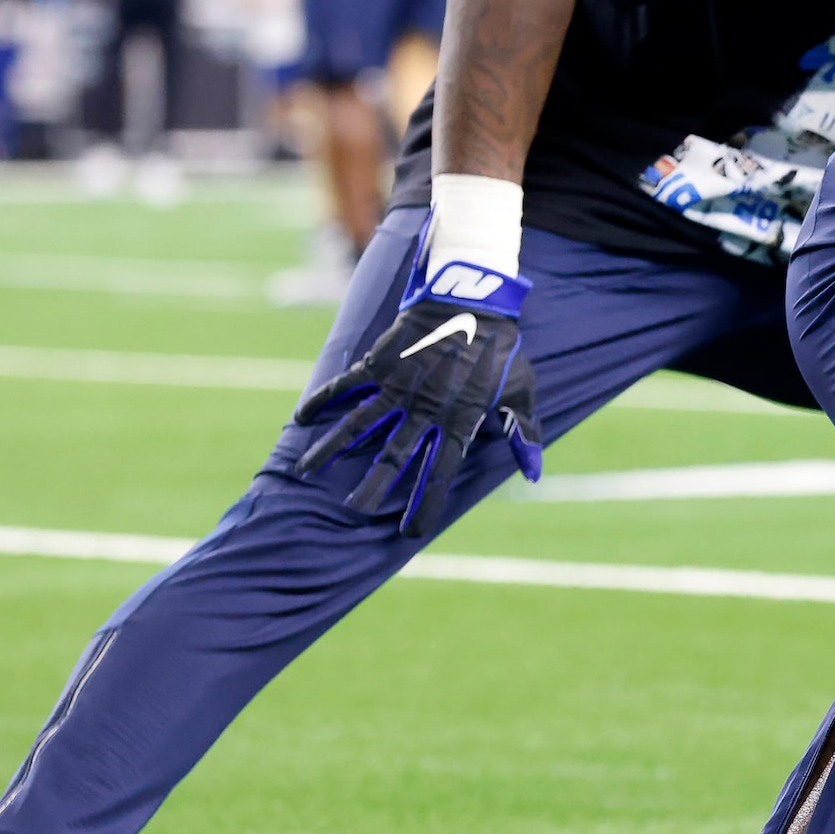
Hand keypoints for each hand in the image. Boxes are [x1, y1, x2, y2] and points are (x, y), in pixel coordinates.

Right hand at [294, 253, 543, 538]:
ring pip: (359, 424)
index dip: (426, 503)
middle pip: (393, 455)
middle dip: (373, 485)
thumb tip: (534, 474)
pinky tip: (300, 417)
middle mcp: (423, 409)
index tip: (411, 532)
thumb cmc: (502, 350)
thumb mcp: (521, 391)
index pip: (440, 471)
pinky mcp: (380, 364)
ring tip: (305, 471)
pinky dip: (323, 400)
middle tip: (354, 508)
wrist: (473, 302)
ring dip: (331, 448)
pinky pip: (345, 385)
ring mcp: (397, 387)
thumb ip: (524, 433)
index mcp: (458, 420)